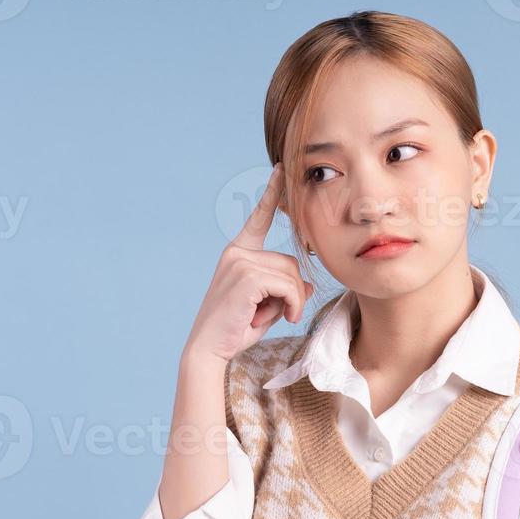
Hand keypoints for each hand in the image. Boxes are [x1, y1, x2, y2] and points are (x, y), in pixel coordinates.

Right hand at [183, 164, 313, 365]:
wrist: (210, 349)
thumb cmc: (236, 329)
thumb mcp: (268, 306)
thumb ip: (286, 289)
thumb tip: (309, 284)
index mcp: (238, 253)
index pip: (259, 218)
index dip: (272, 194)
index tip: (281, 170)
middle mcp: (237, 251)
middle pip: (290, 261)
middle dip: (294, 291)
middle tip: (282, 313)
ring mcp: (240, 261)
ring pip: (291, 274)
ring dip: (294, 300)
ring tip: (277, 317)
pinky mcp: (247, 275)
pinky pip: (288, 285)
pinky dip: (293, 304)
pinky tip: (282, 318)